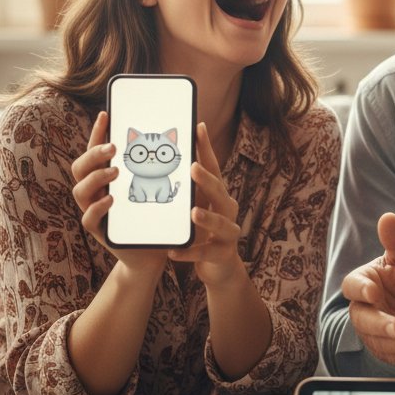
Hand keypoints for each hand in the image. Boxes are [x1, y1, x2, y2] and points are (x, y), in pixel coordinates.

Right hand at [71, 111, 166, 275]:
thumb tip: (186, 128)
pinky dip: (97, 207)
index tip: (106, 114)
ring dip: (96, 177)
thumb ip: (164, 161)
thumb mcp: (162, 184)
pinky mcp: (100, 231)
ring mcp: (94, 210)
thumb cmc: (159, 213)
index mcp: (107, 176)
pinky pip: (88, 218)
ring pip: (80, 189)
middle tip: (113, 148)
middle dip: (94, 154)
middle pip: (80, 167)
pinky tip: (110, 199)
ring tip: (115, 172)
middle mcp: (95, 190)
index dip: (98, 132)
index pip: (96, 150)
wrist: (158, 250)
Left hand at [168, 122, 241, 286]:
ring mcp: (229, 233)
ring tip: (193, 212)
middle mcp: (228, 210)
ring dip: (207, 217)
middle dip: (207, 181)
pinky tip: (173, 251)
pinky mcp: (222, 254)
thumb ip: (188, 187)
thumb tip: (166, 156)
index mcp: (219, 195)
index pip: (213, 168)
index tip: (198, 128)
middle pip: (220, 192)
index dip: (207, 149)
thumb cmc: (204, 231)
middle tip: (193, 168)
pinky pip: (205, 253)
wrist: (220, 266)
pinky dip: (190, 252)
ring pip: (222, 223)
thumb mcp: (197, 205)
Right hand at [341, 212, 394, 364]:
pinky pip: (394, 356)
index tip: (374, 293)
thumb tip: (388, 217)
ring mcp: (373, 333)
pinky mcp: (386, 350)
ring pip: (380, 342)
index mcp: (363, 283)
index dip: (361, 290)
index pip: (353, 286)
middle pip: (363, 320)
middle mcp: (363, 309)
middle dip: (380, 326)